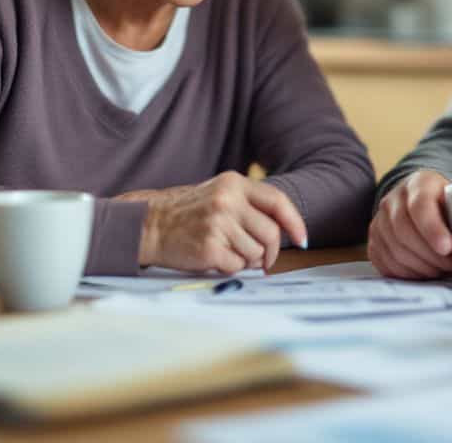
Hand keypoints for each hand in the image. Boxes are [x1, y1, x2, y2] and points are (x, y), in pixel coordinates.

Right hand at [113, 171, 306, 273]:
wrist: (149, 224)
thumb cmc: (187, 213)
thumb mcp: (219, 194)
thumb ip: (249, 206)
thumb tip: (284, 231)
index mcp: (233, 184)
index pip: (277, 202)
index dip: (295, 223)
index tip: (302, 239)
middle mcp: (228, 201)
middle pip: (271, 234)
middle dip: (271, 252)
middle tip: (263, 260)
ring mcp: (218, 224)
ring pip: (255, 253)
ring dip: (247, 260)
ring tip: (228, 252)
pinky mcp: (208, 248)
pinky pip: (237, 267)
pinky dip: (230, 268)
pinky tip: (215, 258)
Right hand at [368, 170, 451, 279]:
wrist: (426, 199)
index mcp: (422, 184)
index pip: (420, 204)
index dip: (432, 228)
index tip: (450, 250)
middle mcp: (395, 199)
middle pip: (406, 231)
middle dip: (430, 255)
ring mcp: (381, 220)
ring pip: (395, 248)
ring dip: (419, 265)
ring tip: (442, 271)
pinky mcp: (375, 239)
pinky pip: (385, 261)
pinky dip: (404, 272)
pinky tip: (423, 274)